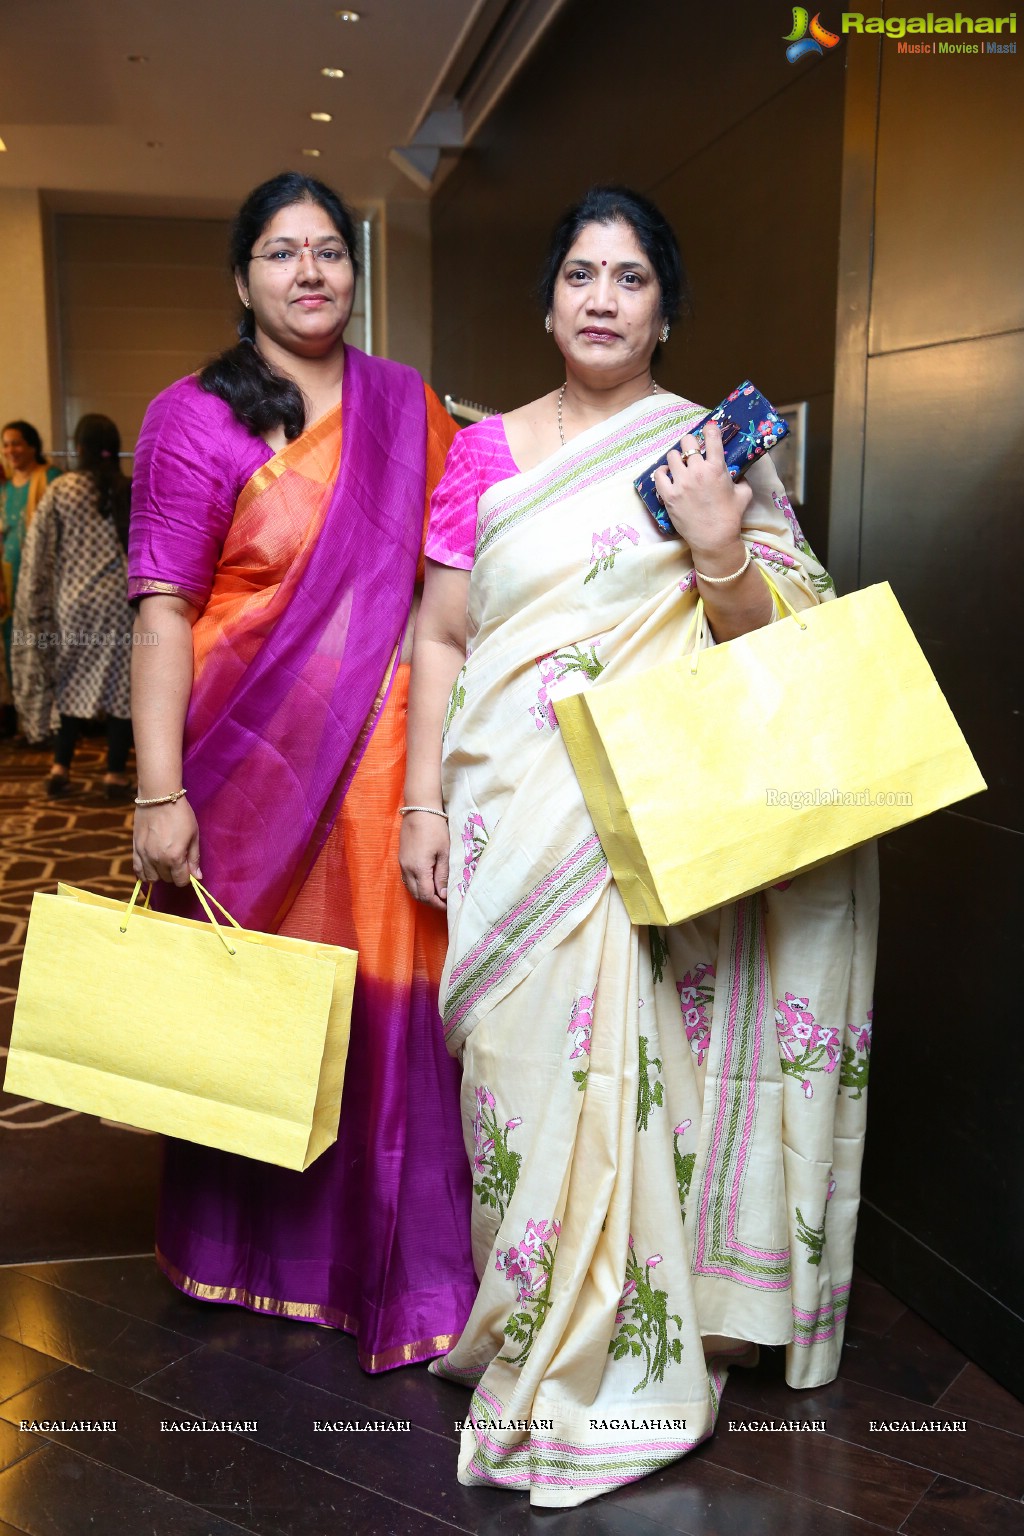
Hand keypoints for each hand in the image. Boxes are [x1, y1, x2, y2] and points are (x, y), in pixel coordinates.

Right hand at [133, 798, 200, 887]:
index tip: (188, 868)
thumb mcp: (193, 835)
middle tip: (178, 861)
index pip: (181, 881)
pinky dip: (144, 873)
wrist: (159, 797)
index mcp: (175, 857)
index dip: (186, 877)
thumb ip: (194, 858)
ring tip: (165, 863)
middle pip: (167, 879)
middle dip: (174, 874)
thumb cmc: (180, 814)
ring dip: (160, 874)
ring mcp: (144, 855)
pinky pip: (137, 870)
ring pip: (151, 878)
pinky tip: (151, 868)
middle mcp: (158, 859)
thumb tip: (197, 877)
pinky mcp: (135, 849)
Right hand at [398, 811, 449, 909]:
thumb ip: (442, 875)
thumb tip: (442, 895)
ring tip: (438, 893)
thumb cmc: (435, 829)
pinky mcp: (401, 859)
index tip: (448, 906)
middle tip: (444, 902)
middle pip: (417, 895)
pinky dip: (417, 886)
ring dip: (423, 894)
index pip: (426, 896)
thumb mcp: (444, 853)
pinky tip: (428, 882)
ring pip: (410, 888)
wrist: (420, 810)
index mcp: (419, 869)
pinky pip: (407, 879)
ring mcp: (402, 864)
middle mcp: (407, 869)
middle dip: (430, 902)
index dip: (437, 904)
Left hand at [652, 420, 752, 568]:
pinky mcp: (669, 495)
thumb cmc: (731, 517)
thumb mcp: (744, 494)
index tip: (709, 429)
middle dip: (690, 444)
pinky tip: (667, 474)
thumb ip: (741, 479)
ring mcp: (681, 482)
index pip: (711, 437)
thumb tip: (737, 474)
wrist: (714, 539)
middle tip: (692, 451)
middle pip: (687, 442)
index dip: (710, 429)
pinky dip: (662, 472)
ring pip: (672, 455)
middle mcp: (697, 471)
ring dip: (676, 457)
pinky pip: (659, 474)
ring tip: (679, 464)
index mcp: (717, 468)